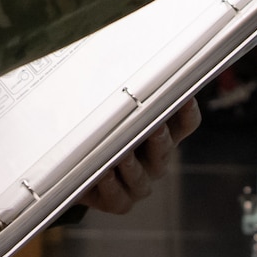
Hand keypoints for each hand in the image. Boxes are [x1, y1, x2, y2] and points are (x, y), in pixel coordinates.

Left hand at [76, 98, 202, 214]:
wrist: (69, 162)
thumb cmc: (95, 125)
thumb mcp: (109, 105)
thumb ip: (121, 90)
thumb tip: (123, 55)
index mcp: (161, 133)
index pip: (185, 123)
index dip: (186, 111)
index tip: (183, 97)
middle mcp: (155, 160)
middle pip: (166, 150)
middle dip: (159, 139)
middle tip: (153, 126)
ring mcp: (138, 183)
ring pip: (143, 178)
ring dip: (132, 165)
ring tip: (122, 154)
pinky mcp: (118, 201)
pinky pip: (120, 198)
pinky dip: (111, 187)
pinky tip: (103, 174)